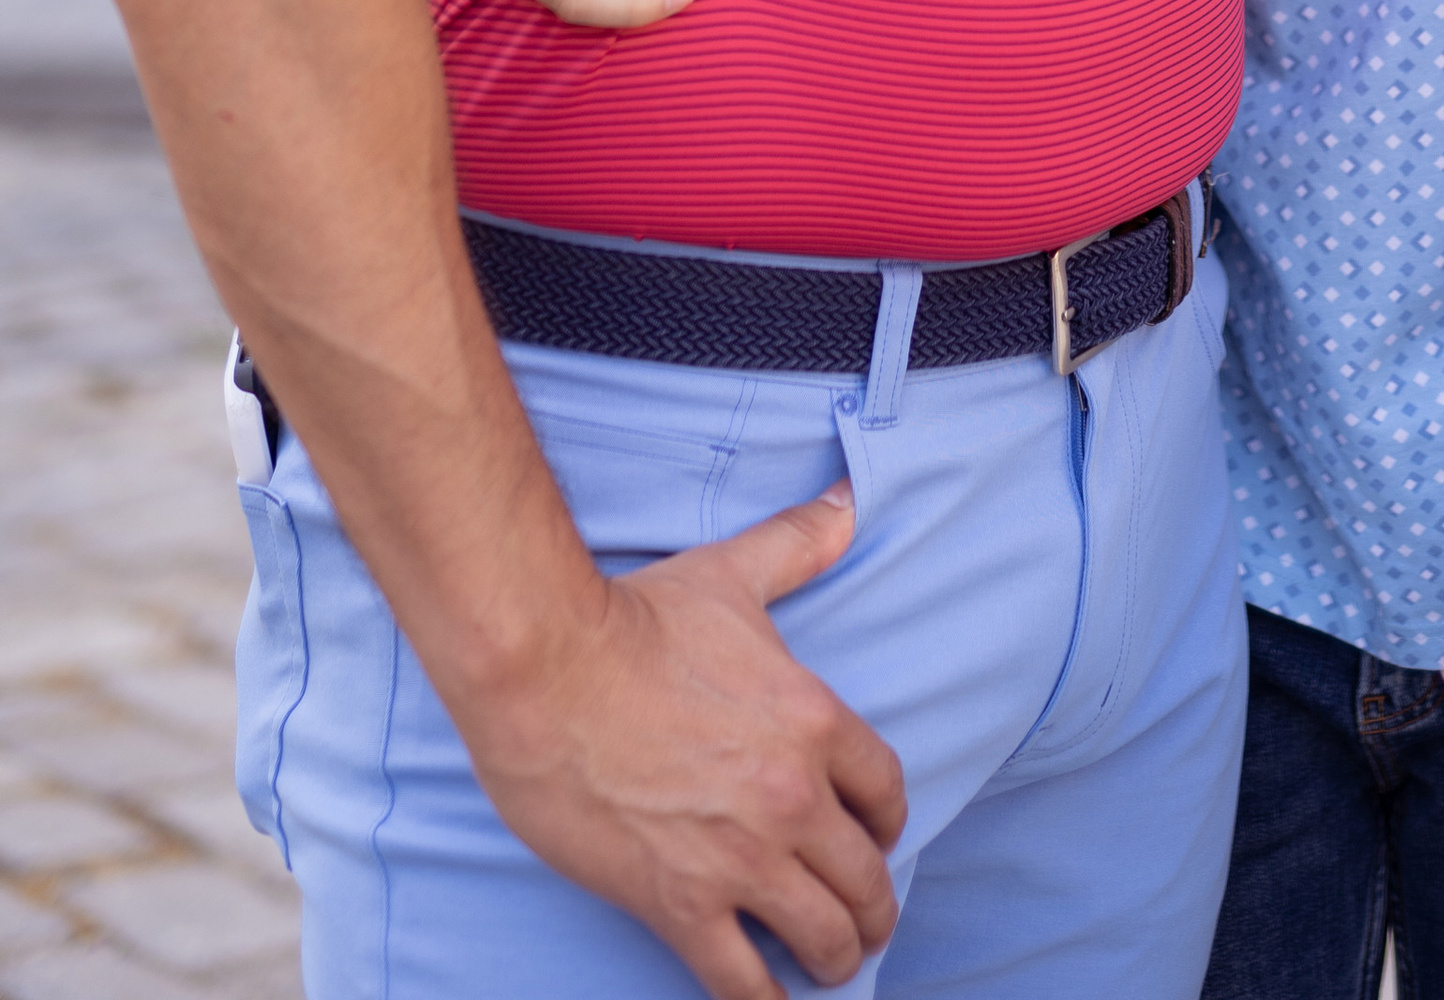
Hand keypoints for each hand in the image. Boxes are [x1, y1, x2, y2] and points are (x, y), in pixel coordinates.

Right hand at [466, 481, 903, 996]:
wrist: (548, 668)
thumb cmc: (637, 619)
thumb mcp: (733, 574)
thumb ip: (799, 543)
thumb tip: (848, 500)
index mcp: (815, 721)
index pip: (886, 791)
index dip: (887, 823)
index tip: (877, 838)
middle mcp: (792, 797)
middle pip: (866, 875)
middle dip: (872, 905)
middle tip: (863, 919)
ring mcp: (740, 858)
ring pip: (821, 936)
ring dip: (834, 956)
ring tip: (827, 963)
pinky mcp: (679, 904)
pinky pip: (743, 982)